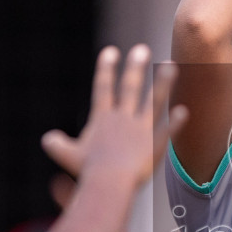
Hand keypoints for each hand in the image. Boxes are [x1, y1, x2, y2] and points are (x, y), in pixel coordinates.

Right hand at [42, 45, 186, 189]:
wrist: (109, 181)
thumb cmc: (87, 170)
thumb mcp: (67, 156)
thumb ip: (56, 145)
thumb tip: (47, 139)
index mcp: (102, 118)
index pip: (103, 88)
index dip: (106, 69)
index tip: (111, 51)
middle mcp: (123, 119)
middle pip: (130, 88)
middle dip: (136, 67)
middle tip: (142, 50)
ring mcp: (141, 130)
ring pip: (154, 101)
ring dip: (163, 83)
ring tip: (171, 65)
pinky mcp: (155, 145)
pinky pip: (167, 131)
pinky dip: (175, 122)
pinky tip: (184, 110)